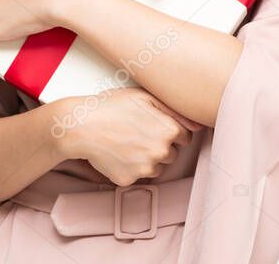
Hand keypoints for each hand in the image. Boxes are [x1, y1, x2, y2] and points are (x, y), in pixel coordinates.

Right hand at [55, 87, 194, 185]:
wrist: (80, 126)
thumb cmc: (112, 106)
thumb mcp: (145, 97)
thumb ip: (174, 111)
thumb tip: (198, 126)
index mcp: (169, 131)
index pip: (184, 138)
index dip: (170, 132)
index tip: (155, 126)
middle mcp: (161, 152)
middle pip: (171, 155)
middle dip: (160, 146)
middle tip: (139, 134)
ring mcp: (145, 168)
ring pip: (156, 168)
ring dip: (147, 159)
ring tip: (127, 143)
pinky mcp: (128, 180)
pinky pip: (136, 176)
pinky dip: (130, 167)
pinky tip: (118, 153)